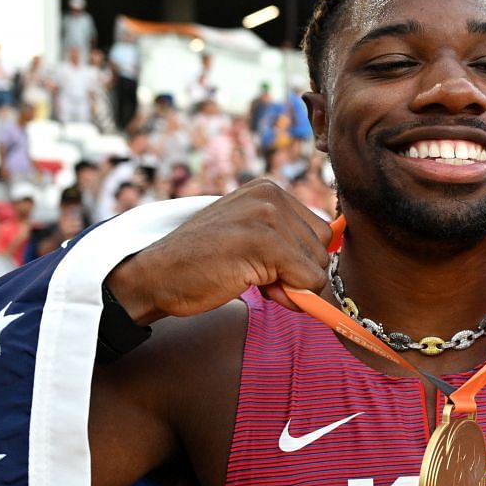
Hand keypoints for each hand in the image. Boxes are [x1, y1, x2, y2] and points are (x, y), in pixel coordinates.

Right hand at [104, 179, 330, 322]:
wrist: (157, 276)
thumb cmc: (202, 264)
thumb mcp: (249, 238)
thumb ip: (286, 242)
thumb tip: (328, 273)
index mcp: (269, 190)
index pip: (318, 231)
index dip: (299, 259)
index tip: (265, 266)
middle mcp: (271, 195)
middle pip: (323, 248)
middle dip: (297, 272)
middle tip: (255, 275)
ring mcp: (267, 216)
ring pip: (318, 266)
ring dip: (291, 285)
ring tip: (249, 277)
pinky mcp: (265, 242)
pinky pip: (308, 280)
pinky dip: (290, 296)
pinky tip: (255, 287)